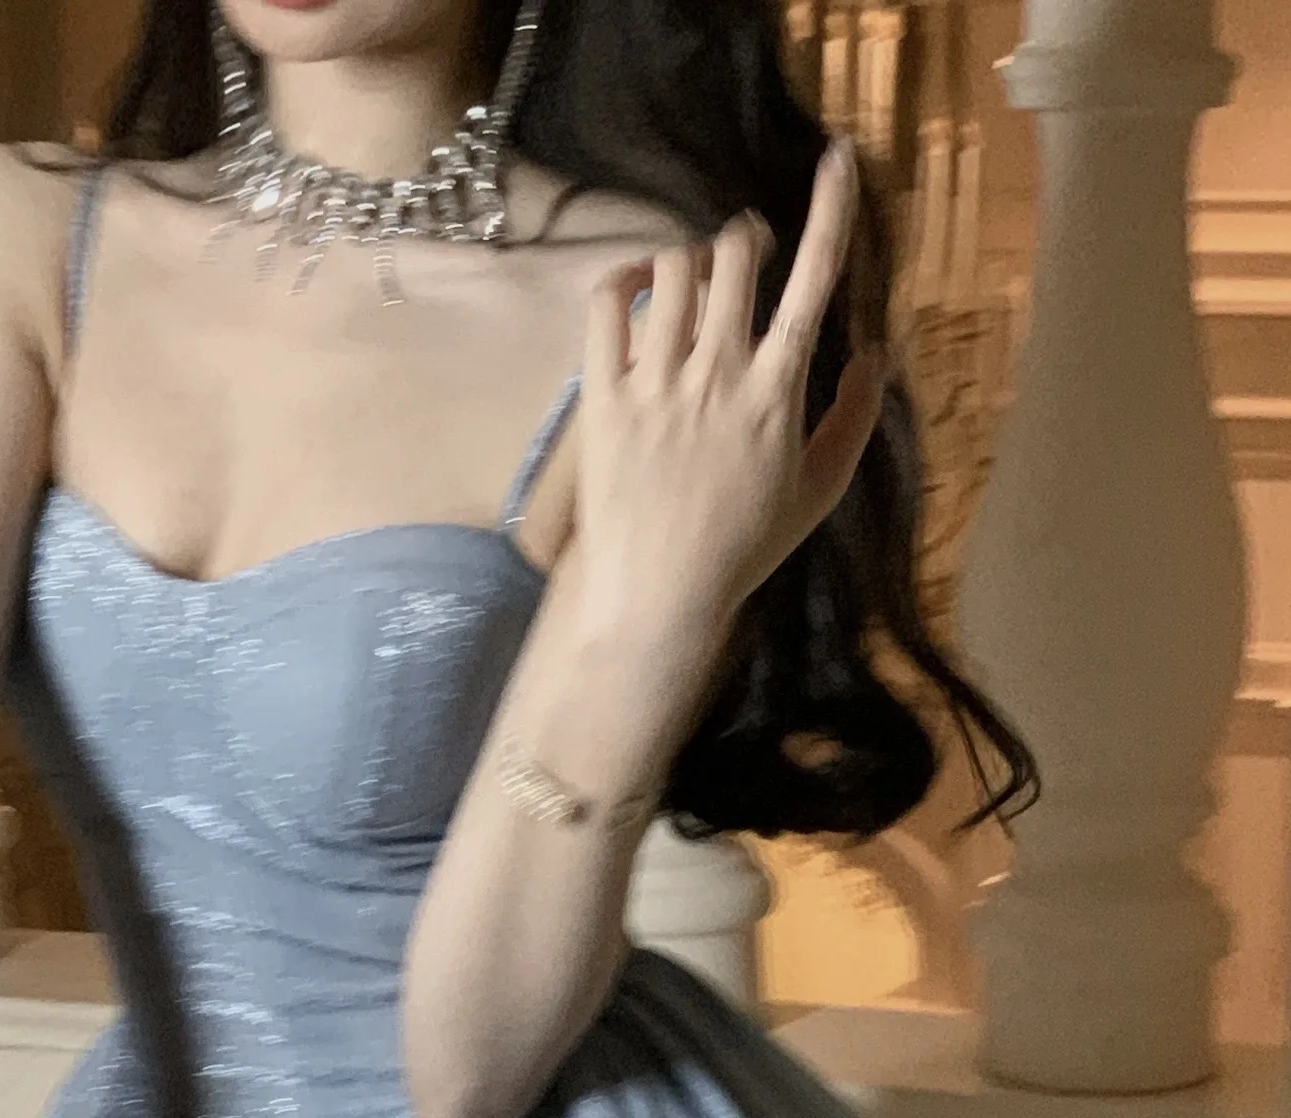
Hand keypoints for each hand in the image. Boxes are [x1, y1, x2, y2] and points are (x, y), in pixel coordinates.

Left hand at [576, 137, 883, 642]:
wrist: (660, 596)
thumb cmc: (744, 548)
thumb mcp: (818, 492)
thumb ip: (855, 418)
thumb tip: (875, 353)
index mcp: (778, 392)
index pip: (814, 279)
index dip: (831, 209)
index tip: (839, 161)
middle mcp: (718, 374)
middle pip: (737, 255)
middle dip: (747, 238)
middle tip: (746, 255)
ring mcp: (656, 382)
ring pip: (676, 267)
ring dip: (692, 257)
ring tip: (694, 280)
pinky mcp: (603, 396)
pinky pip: (607, 302)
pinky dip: (625, 274)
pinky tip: (639, 284)